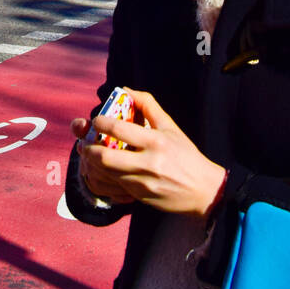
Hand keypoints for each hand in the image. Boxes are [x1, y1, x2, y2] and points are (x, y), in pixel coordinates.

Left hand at [72, 89, 225, 215]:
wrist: (203, 190)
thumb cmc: (186, 154)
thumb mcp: (170, 126)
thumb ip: (148, 105)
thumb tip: (125, 90)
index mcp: (156, 141)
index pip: (119, 129)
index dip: (101, 122)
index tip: (96, 120)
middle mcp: (149, 163)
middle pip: (105, 158)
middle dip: (89, 149)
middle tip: (85, 142)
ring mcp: (143, 184)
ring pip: (105, 175)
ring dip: (92, 165)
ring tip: (90, 155)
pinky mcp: (140, 198)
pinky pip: (112, 188)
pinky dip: (102, 179)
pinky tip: (100, 171)